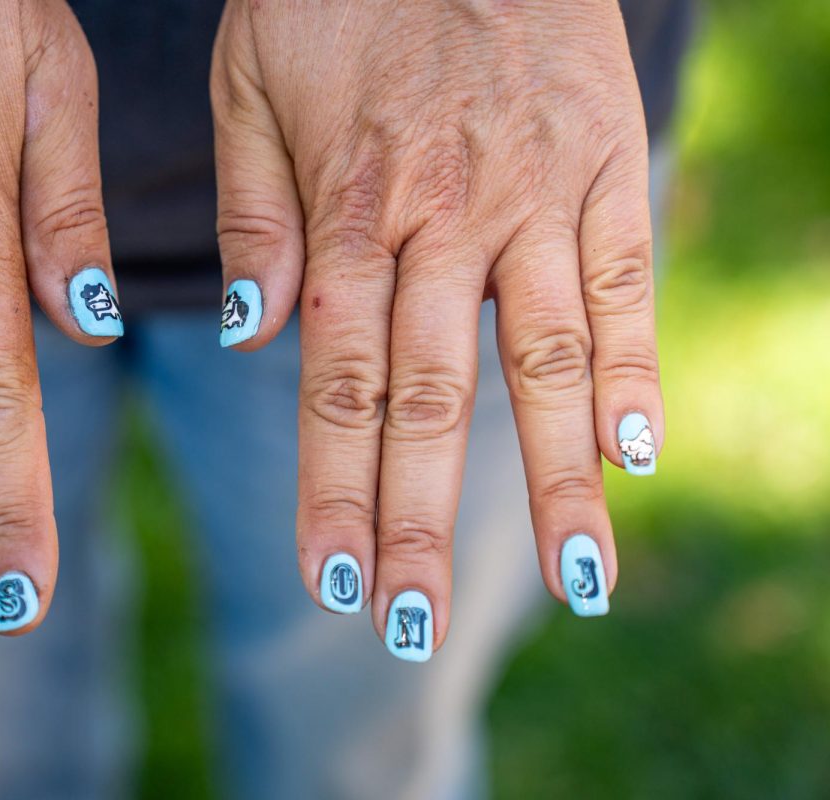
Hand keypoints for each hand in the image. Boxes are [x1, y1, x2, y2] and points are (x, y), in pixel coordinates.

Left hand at [211, 0, 662, 656]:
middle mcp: (447, 219)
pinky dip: (635, 367)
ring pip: (546, 361)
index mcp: (351, 209)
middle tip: (415, 628)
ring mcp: (538, 195)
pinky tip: (639, 454)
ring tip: (577, 584)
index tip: (332, 578)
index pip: (337, 381)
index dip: (336, 487)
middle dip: (422, 522)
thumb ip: (253, 215)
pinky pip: (628, 279)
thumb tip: (248, 338)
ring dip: (557, 481)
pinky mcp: (609, 163)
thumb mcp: (248, 83)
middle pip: (431, 399)